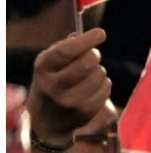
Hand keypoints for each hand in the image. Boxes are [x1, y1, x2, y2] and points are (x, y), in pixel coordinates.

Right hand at [27, 29, 110, 152]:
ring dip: (99, 71)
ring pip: (99, 75)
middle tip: (93, 56)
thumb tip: (79, 35)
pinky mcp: (83, 112)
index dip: (85, 40)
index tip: (101, 33)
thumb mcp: (50, 64)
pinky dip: (104, 84)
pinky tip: (94, 86)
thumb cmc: (52, 82)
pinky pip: (105, 89)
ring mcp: (68, 100)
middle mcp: (52, 85)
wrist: (46, 119)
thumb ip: (64, 48)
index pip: (65, 51)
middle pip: (87, 63)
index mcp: (43, 68)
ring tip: (90, 74)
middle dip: (94, 55)